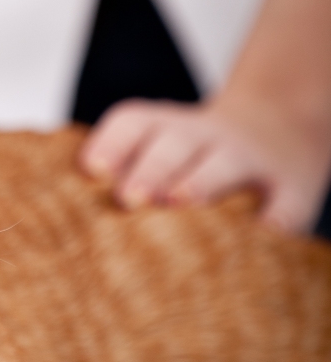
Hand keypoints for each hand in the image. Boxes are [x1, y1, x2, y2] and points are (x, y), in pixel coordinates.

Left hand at [79, 91, 330, 232]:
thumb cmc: (197, 155)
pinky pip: (283, 204)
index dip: (111, 143)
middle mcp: (206, 136)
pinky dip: (273, 220)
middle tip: (127, 200)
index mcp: (167, 126)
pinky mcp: (292, 188)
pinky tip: (257, 239)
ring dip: (200, 180)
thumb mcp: (164, 143)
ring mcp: (250, 158)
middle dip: (149, 167)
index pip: (133, 122)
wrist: (280, 127)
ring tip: (179, 202)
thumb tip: (69, 216)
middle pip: (174, 142)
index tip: (91, 172)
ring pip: (225, 162)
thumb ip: (126, 170)